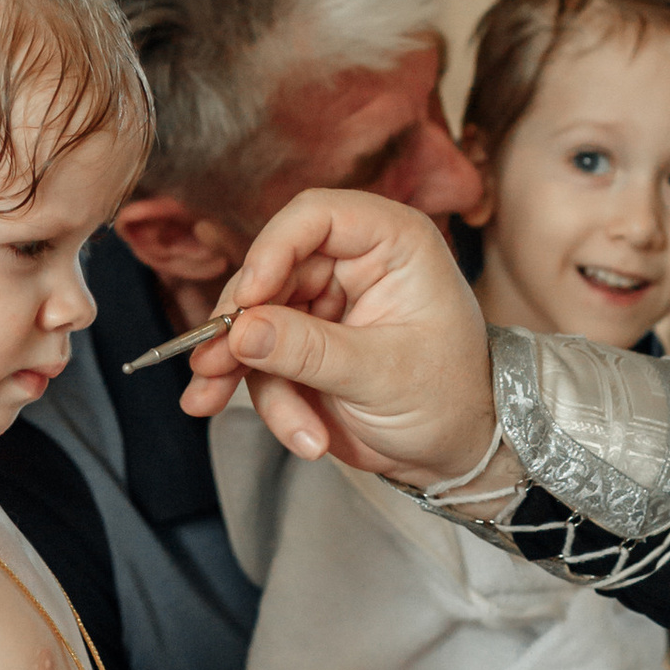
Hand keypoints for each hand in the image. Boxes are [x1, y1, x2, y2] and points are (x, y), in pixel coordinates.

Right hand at [180, 189, 495, 486]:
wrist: (459, 453)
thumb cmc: (449, 398)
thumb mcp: (383, 374)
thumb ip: (310, 350)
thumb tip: (244, 330)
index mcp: (391, 243)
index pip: (316, 217)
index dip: (272, 249)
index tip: (249, 298)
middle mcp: (352, 265)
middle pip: (270, 271)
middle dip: (238, 325)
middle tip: (213, 362)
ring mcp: (323, 307)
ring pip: (255, 322)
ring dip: (238, 369)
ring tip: (210, 402)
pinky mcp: (302, 347)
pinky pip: (260, 361)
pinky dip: (257, 395)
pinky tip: (271, 426)